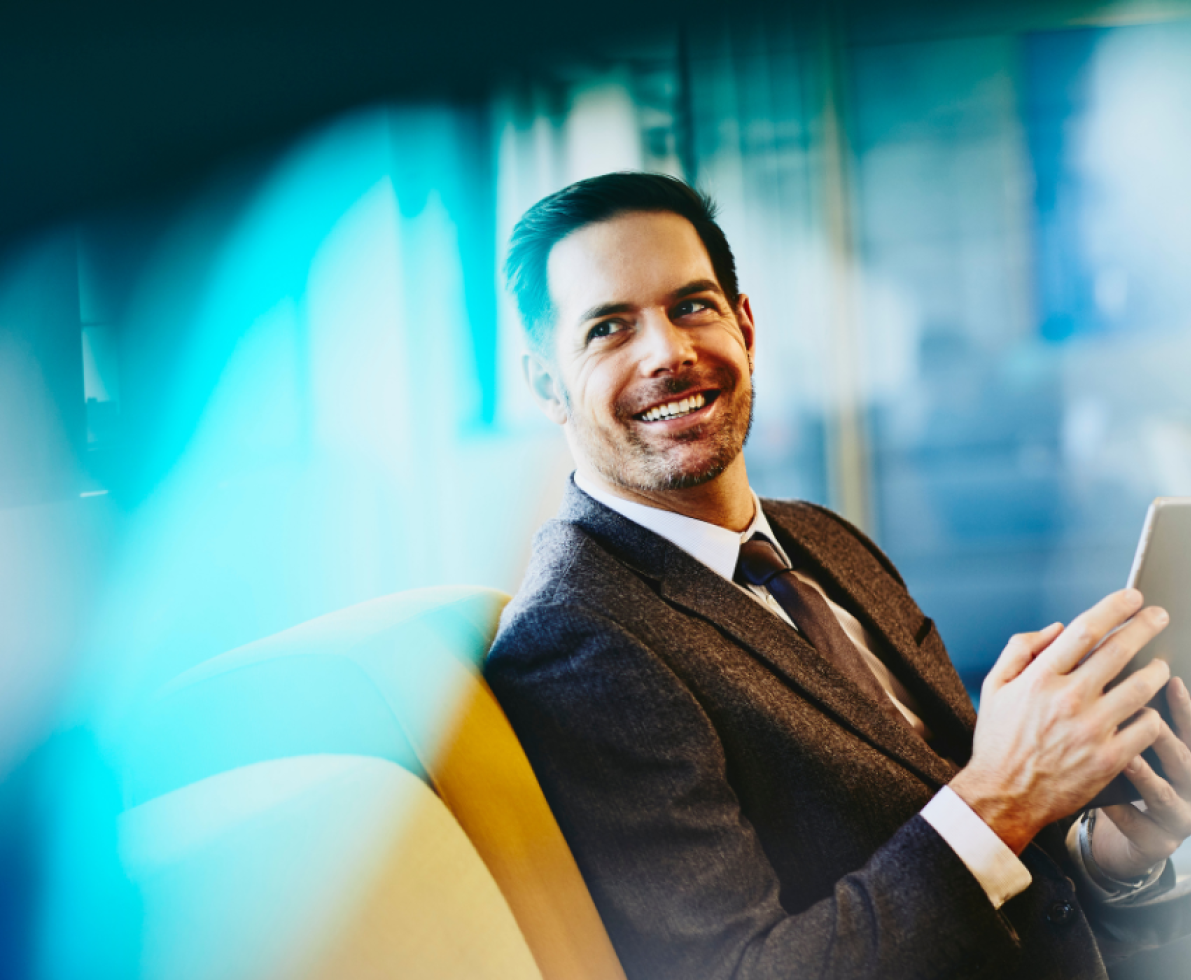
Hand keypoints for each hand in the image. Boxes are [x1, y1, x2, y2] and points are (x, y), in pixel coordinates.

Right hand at [950, 589, 1169, 853]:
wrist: (1004, 796)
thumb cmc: (999, 740)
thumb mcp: (994, 686)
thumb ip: (1020, 650)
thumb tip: (1056, 629)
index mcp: (1039, 678)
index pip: (1084, 630)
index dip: (1112, 608)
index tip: (1130, 597)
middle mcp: (1068, 699)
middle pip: (1119, 650)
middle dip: (1145, 626)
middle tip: (1159, 615)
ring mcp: (1092, 729)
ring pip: (1141, 688)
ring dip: (1156, 670)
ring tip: (1161, 666)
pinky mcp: (1110, 759)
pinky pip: (1147, 728)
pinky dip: (1153, 715)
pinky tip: (1149, 711)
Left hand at [1092, 677, 1190, 879]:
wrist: (1122, 841)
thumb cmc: (1125, 786)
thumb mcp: (1134, 754)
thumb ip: (1135, 728)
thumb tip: (1122, 684)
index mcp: (1187, 764)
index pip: (1190, 733)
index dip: (1184, 709)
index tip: (1171, 680)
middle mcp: (1190, 790)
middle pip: (1183, 760)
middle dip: (1164, 738)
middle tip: (1143, 714)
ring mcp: (1178, 820)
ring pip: (1164, 794)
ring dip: (1146, 775)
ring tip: (1127, 758)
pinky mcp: (1157, 844)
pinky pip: (1137, 825)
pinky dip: (1120, 811)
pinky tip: (1104, 798)